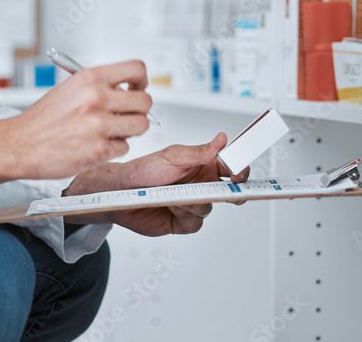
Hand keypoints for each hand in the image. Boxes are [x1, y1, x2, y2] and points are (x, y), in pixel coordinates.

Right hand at [6, 60, 151, 180]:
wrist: (20, 144)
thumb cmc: (41, 120)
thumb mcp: (69, 88)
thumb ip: (98, 85)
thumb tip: (126, 88)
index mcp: (89, 78)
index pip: (136, 69)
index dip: (142, 80)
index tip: (137, 87)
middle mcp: (96, 99)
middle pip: (145, 100)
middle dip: (138, 109)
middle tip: (126, 114)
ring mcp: (99, 125)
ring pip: (141, 125)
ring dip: (130, 130)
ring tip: (113, 130)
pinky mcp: (99, 150)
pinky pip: (125, 147)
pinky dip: (114, 148)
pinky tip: (98, 144)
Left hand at [63, 133, 249, 236]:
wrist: (121, 192)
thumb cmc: (143, 170)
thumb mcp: (171, 156)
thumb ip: (198, 152)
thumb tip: (222, 139)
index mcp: (203, 165)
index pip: (232, 167)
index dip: (240, 170)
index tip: (240, 173)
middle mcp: (201, 184)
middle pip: (228, 192)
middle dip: (228, 193)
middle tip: (218, 189)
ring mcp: (193, 204)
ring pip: (209, 208)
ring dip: (192, 202)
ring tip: (174, 194)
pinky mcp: (184, 221)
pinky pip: (196, 223)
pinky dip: (184, 215)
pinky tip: (170, 206)